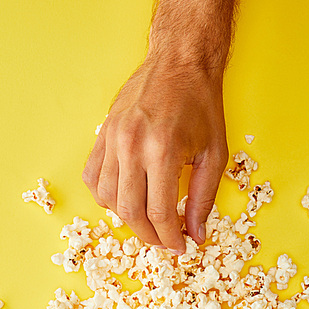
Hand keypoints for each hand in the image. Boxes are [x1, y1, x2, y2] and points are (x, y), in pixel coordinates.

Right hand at [82, 56, 227, 252]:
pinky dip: (105, 196)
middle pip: (130, 211)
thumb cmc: (201, 105)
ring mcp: (113, 138)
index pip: (159, 213)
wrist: (180, 61)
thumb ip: (204, 199)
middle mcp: (133, 145)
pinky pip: (93, 177)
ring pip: (108, 198)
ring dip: (126, 218)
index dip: (169, 238)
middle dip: (148, 236)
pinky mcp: (103, 133)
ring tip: (146, 221)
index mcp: (163, 151)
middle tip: (163, 241)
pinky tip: (124, 199)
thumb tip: (196, 234)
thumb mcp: (215, 154)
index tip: (178, 247)